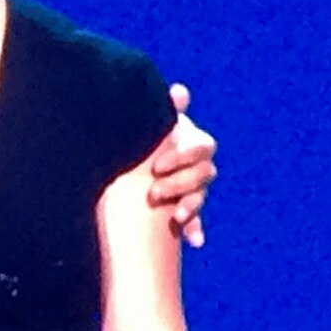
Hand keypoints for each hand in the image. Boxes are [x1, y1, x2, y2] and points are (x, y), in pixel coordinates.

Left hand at [149, 83, 216, 247]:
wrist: (126, 157)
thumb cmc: (139, 134)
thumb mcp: (148, 123)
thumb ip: (164, 110)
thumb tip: (179, 91)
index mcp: (190, 141)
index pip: (202, 149)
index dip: (182, 157)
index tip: (156, 167)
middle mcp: (196, 163)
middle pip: (203, 175)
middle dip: (181, 184)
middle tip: (153, 191)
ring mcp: (191, 185)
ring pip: (200, 196)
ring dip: (190, 207)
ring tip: (174, 216)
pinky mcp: (182, 205)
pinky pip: (194, 219)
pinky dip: (194, 229)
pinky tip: (195, 240)